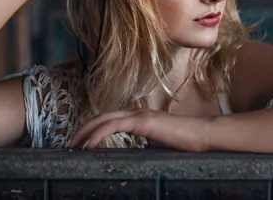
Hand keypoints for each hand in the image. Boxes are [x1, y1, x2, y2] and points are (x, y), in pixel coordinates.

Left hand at [67, 109, 213, 151]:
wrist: (203, 136)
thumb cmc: (185, 142)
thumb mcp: (158, 146)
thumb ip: (144, 147)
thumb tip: (133, 158)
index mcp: (139, 118)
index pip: (109, 120)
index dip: (93, 129)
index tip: (80, 143)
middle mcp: (136, 113)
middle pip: (101, 117)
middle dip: (83, 129)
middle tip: (69, 144)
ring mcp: (139, 115)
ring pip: (104, 119)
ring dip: (86, 131)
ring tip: (73, 145)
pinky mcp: (143, 122)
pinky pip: (114, 127)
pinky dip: (98, 134)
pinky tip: (88, 145)